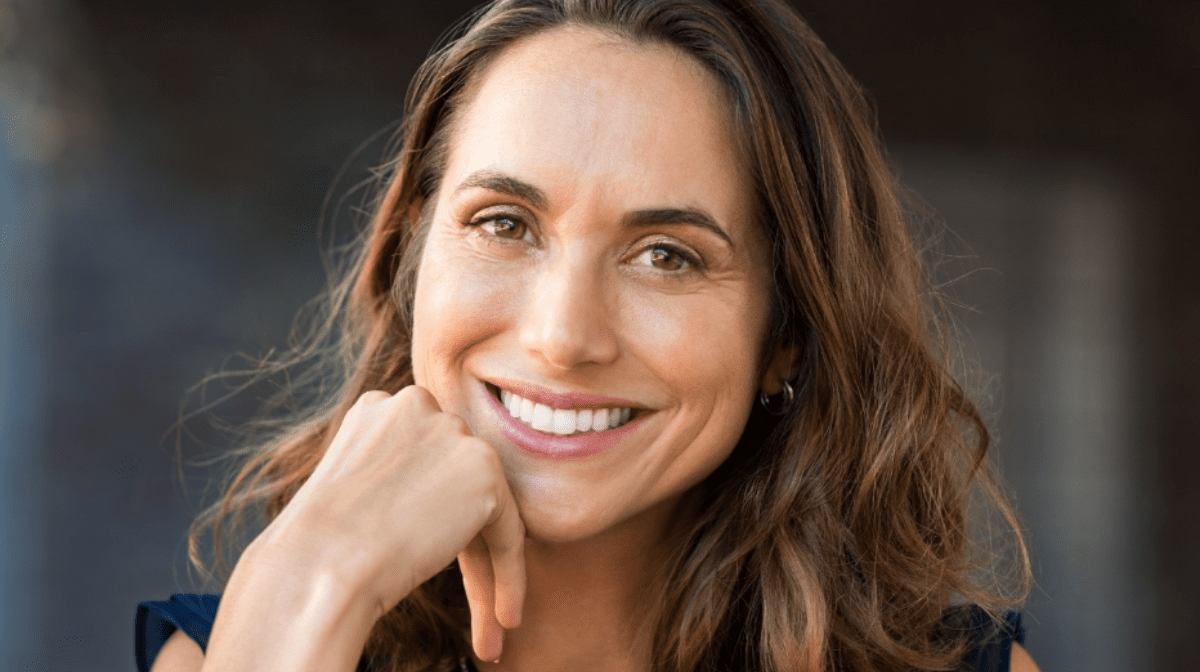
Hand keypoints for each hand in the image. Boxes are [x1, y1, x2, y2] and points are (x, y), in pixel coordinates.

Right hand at [255, 385, 525, 661]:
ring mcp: (452, 432)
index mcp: (380, 407)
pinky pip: (508, 531)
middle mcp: (418, 405)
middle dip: (462, 542)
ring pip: (484, 508)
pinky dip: (510, 576)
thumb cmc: (319, 547)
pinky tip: (505, 617)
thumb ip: (398, 478)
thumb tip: (433, 502)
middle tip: (471, 601)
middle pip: (456, 484)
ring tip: (492, 620)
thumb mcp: (354, 491)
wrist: (319, 564)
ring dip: (486, 566)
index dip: (430, 517)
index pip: (426, 464)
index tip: (427, 558)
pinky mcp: (483, 469)